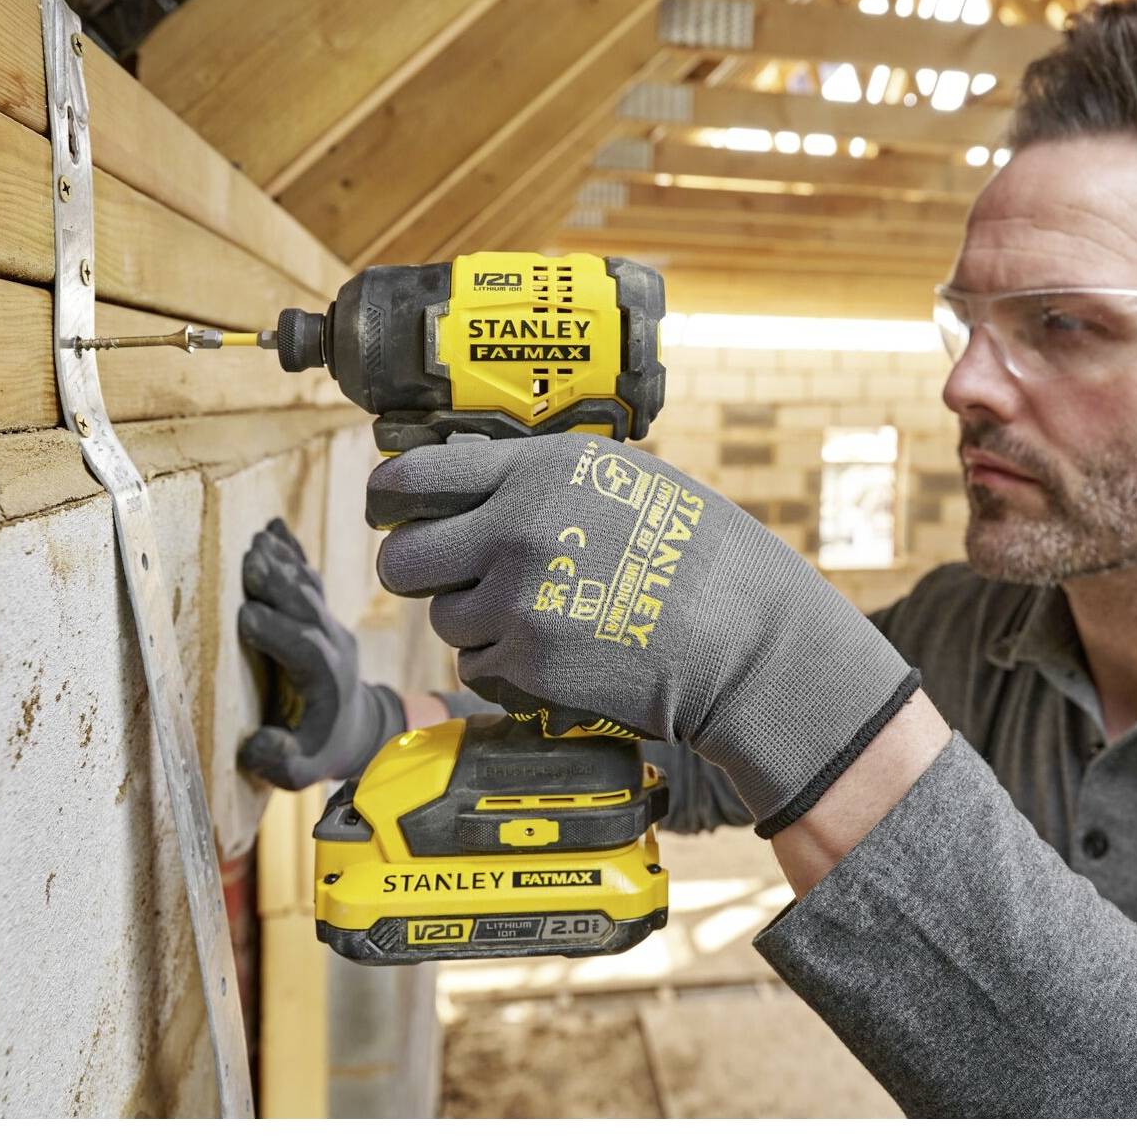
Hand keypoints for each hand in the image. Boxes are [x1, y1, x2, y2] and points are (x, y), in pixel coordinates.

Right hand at [236, 518, 405, 788]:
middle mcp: (333, 646)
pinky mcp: (321, 613)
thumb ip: (282, 764)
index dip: (278, 633)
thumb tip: (258, 745)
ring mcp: (330, 625)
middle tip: (250, 561)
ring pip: (309, 587)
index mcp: (327, 681)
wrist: (358, 728)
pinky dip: (292, 551)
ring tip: (256, 541)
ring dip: (283, 563)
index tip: (246, 615)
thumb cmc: (320, 748)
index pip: (304, 650)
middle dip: (280, 585)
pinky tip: (273, 527)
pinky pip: (309, 577)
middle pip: (307, 609)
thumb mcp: (302, 774)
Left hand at [367, 435, 918, 834]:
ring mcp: (519, 601)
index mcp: (539, 471)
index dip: (390, 499)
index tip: (394, 511)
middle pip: (402, 559)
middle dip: (420, 571)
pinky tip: (558, 649)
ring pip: (442, 619)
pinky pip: (477, 664)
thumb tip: (467, 485)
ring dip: (474, 621)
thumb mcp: (622, 479)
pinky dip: (504, 664)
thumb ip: (539, 479)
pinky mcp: (529, 663)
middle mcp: (517, 530)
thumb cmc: (700, 554)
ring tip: (538, 613)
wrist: (746, 638)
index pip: (410, 479)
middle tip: (452, 575)